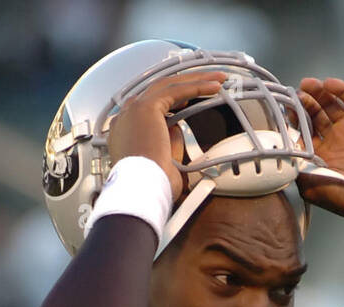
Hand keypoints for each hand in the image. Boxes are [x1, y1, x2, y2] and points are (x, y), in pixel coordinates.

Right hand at [107, 71, 227, 200]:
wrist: (141, 189)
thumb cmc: (149, 186)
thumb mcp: (163, 163)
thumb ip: (169, 144)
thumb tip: (177, 130)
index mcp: (126, 130)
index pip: (151, 105)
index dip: (172, 98)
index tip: (189, 99)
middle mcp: (127, 116)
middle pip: (160, 89)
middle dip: (188, 83)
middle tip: (209, 82)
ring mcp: (134, 109)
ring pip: (168, 85)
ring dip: (195, 80)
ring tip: (217, 79)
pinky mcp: (147, 107)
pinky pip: (176, 90)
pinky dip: (197, 86)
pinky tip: (214, 86)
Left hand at [296, 77, 343, 226]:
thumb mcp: (311, 186)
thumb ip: (293, 164)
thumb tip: (278, 147)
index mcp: (320, 158)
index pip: (301, 131)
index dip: (292, 118)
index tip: (283, 107)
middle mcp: (335, 143)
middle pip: (314, 114)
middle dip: (304, 102)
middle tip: (296, 93)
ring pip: (331, 104)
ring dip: (318, 93)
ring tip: (309, 84)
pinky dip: (341, 90)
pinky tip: (329, 84)